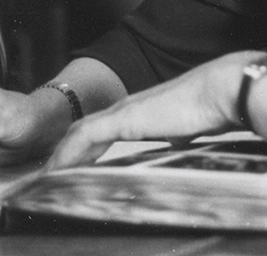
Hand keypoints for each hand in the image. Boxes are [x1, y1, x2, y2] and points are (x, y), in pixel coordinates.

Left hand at [45, 51, 258, 171]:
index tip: (73, 168)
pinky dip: (67, 155)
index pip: (103, 128)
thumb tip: (179, 144)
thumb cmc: (213, 106)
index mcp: (143, 110)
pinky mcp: (125, 118)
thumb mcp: (189, 127)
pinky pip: (85, 138)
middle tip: (48, 176)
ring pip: (79, 133)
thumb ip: (178, 135)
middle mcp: (129, 108)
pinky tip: (56, 172)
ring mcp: (125, 111)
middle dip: (65, 152)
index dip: (85, 148)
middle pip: (85, 129)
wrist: (222, 90)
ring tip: (44, 178)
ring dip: (60, 155)